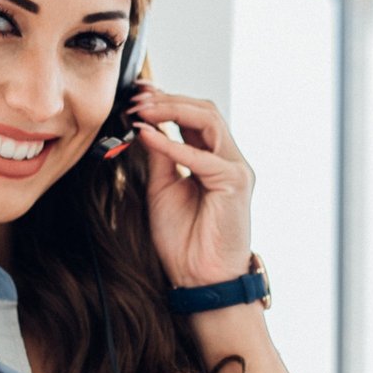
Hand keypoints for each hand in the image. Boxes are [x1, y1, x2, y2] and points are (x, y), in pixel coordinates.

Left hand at [129, 85, 254, 287]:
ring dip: (172, 110)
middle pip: (204, 111)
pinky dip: (172, 143)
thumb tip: (146, 125)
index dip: (167, 100)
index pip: (194, 117)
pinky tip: (147, 136)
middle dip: (168, 98)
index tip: (137, 93)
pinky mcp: (235, 183)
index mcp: (213, 160)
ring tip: (142, 109)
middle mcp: (229, 160)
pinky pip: (202, 155)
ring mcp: (236, 170)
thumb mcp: (162, 189)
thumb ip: (160, 157)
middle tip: (137, 96)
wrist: (199, 279)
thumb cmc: (183, 241)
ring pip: (209, 120)